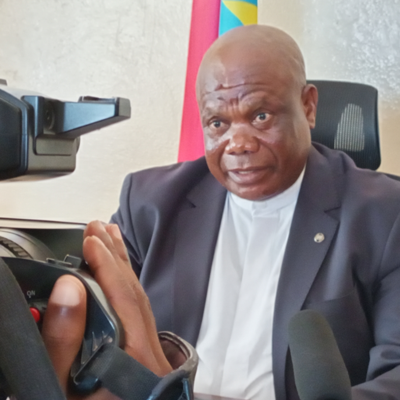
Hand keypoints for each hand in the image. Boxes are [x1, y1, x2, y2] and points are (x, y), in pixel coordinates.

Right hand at [42, 221, 172, 398]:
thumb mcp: (58, 389)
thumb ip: (63, 341)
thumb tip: (69, 289)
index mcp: (134, 360)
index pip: (123, 298)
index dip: (106, 265)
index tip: (91, 239)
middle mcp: (149, 354)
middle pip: (135, 293)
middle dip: (116, 256)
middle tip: (100, 227)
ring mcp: (150, 356)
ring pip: (139, 300)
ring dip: (124, 266)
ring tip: (113, 238)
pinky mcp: (143, 357)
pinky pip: (137, 312)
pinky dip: (126, 287)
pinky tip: (119, 277)